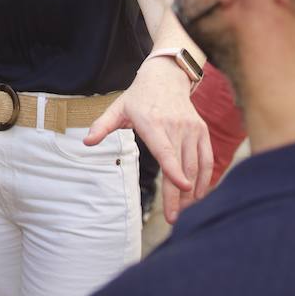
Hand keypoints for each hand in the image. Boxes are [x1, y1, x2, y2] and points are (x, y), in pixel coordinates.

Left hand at [85, 56, 212, 223]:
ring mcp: (191, 129)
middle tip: (174, 218)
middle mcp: (175, 127)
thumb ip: (102, 126)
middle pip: (181, 166)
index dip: (175, 170)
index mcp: (153, 123)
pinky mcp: (202, 131)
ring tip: (184, 211)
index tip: (182, 187)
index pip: (166, 150)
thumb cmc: (138, 97)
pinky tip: (199, 195)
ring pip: (195, 165)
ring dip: (192, 191)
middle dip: (179, 195)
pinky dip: (206, 178)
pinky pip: (207, 158)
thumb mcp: (117, 107)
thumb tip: (87, 142)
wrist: (166, 77)